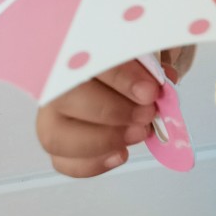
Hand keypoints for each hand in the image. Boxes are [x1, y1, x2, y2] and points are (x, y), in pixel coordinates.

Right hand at [35, 58, 160, 176]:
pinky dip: (93, 163)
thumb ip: (150, 63)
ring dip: (103, 140)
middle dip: (112, 111)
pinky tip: (121, 154)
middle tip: (147, 114)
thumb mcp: (146, 53)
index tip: (150, 92)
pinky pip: (63, 162)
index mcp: (76, 51)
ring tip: (140, 133)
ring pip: (56, 136)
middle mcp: (54, 83)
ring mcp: (51, 115)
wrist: (134, 76)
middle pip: (64, 100)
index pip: (90, 62)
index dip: (120, 78)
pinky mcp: (60, 143)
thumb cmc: (135, 62)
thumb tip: (163, 79)